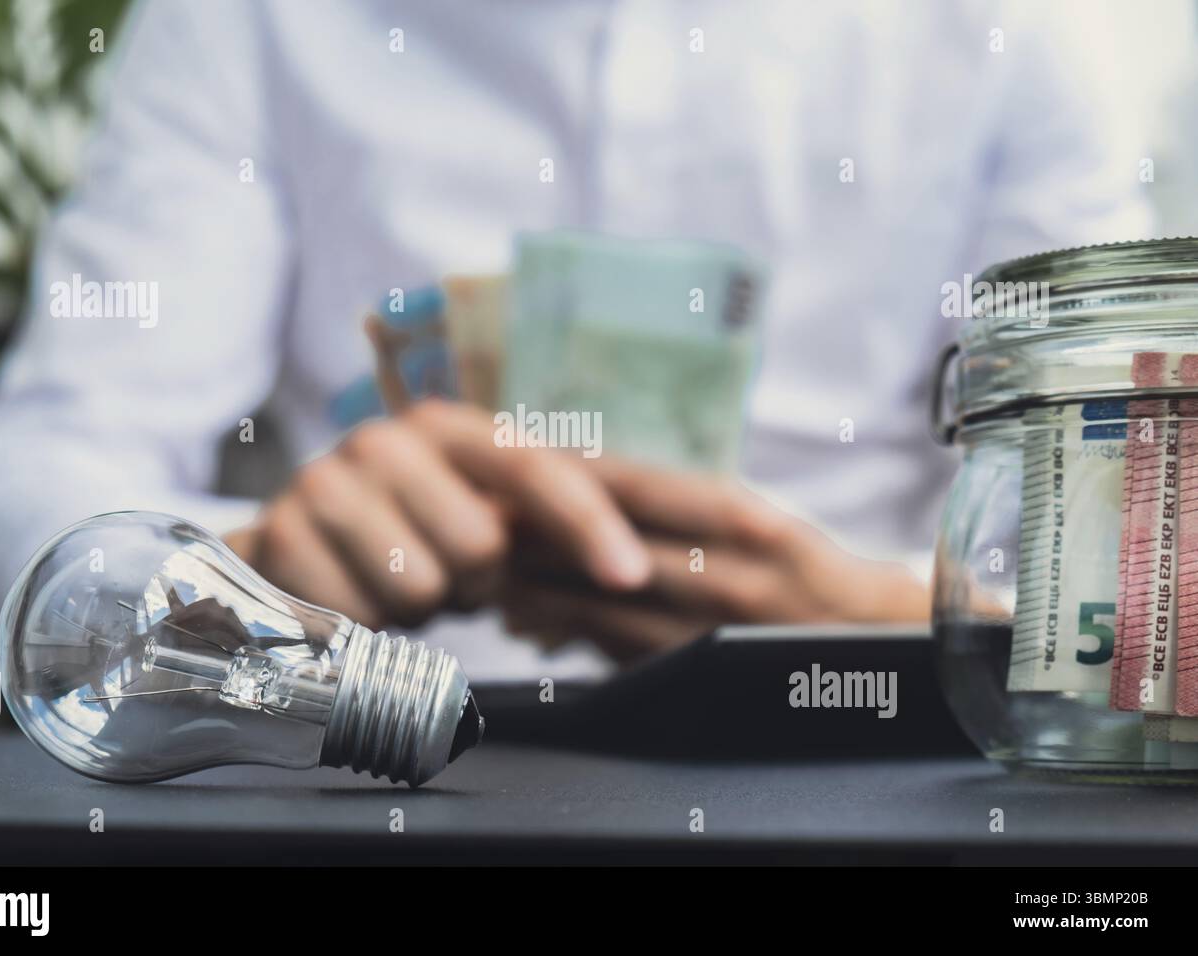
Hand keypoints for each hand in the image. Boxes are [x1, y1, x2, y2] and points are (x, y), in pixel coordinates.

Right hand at [225, 400, 650, 629]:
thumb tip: (649, 554)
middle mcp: (386, 441)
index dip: (588, 522)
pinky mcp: (278, 533)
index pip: (533, 467)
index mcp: (449, 428)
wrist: (292, 544)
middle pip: (480, 545)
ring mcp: (326, 482)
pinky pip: (358, 616)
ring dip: (418, 608)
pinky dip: (365, 625)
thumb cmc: (408, 531)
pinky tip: (350, 595)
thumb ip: (549, 521)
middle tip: (445, 573)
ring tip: (394, 582)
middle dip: (474, 582)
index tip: (628, 574)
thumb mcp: (475, 510)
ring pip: (421, 589)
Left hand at [501, 458, 929, 662]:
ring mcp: (717, 626)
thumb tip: (584, 495)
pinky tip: (533, 625)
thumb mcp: (753, 516)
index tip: (499, 468)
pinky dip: (571, 635)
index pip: (625, 482)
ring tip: (486, 578)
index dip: (556, 477)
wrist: (882, 638)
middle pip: (602, 544)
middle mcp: (726, 565)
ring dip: (536, 591)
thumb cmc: (803, 568)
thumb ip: (669, 509)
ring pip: (601, 604)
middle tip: (470, 524)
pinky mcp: (709, 671)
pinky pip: (621, 652)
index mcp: (736, 512)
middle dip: (531, 536)